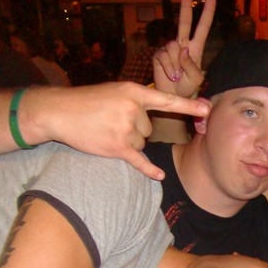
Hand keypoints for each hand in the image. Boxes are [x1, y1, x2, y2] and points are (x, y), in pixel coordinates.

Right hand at [30, 82, 209, 178]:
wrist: (59, 111)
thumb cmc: (87, 101)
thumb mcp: (115, 91)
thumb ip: (136, 102)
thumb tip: (152, 120)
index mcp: (135, 92)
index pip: (167, 100)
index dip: (189, 105)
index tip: (208, 109)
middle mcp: (133, 110)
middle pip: (150, 129)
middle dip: (134, 129)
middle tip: (112, 121)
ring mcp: (126, 130)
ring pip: (141, 143)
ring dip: (128, 141)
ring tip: (106, 130)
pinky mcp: (117, 148)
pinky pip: (139, 161)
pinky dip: (148, 170)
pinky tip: (159, 175)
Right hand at [153, 0, 215, 98]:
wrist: (174, 98)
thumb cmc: (188, 88)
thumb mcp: (197, 78)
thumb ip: (192, 64)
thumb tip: (183, 49)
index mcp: (196, 48)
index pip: (203, 26)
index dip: (207, 11)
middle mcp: (182, 45)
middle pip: (184, 21)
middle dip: (185, 3)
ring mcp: (169, 49)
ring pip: (173, 46)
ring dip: (176, 65)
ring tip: (178, 76)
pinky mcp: (159, 55)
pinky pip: (163, 57)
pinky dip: (168, 68)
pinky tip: (171, 75)